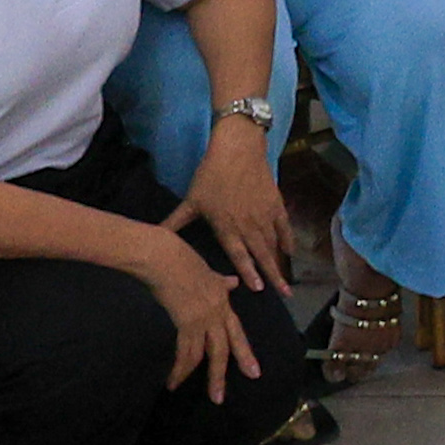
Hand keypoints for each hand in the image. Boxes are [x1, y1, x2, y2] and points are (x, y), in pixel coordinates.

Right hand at [141, 239, 263, 404]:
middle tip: (250, 379)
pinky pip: (187, 352)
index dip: (243, 346)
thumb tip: (233, 283)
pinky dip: (181, 369)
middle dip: (239, 364)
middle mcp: (218, 309)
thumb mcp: (205, 270)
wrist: (162, 255)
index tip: (250, 364)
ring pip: (211, 354)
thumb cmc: (177, 259)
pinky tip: (175, 381)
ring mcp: (205, 316)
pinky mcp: (188, 321)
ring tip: (213, 396)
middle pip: (230, 343)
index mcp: (222, 297)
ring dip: (210, 377)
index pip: (235, 327)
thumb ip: (219, 282)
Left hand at [169, 117, 295, 291]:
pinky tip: (290, 252)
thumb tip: (154, 235)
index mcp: (227, 226)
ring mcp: (264, 215)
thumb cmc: (211, 175)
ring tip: (286, 280)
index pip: (239, 255)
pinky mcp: (275, 204)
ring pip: (273, 244)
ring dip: (280, 262)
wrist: (237, 150)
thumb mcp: (191, 200)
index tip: (258, 289)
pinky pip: (284, 227)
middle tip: (283, 294)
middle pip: (262, 255)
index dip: (248, 273)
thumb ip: (176, 221)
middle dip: (272, 275)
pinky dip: (288, 240)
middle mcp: (248, 225)